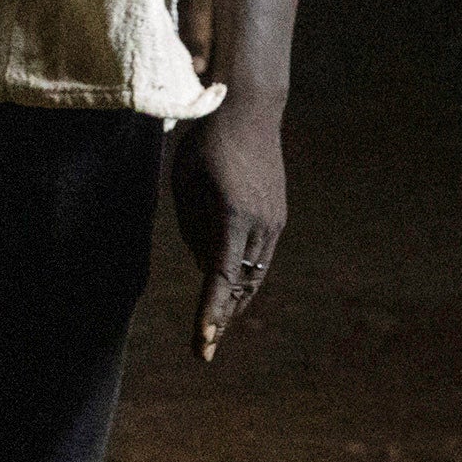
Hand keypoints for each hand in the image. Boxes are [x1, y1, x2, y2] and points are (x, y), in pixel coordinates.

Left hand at [172, 100, 284, 361]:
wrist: (248, 113)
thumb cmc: (205, 145)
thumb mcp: (184, 184)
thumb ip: (193, 228)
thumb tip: (207, 268)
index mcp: (234, 216)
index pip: (220, 277)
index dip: (211, 313)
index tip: (204, 342)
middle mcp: (261, 225)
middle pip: (240, 285)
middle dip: (222, 317)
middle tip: (203, 349)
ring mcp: (275, 222)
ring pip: (253, 274)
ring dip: (235, 300)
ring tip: (214, 328)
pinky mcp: (277, 217)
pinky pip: (259, 256)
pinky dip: (244, 276)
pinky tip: (230, 291)